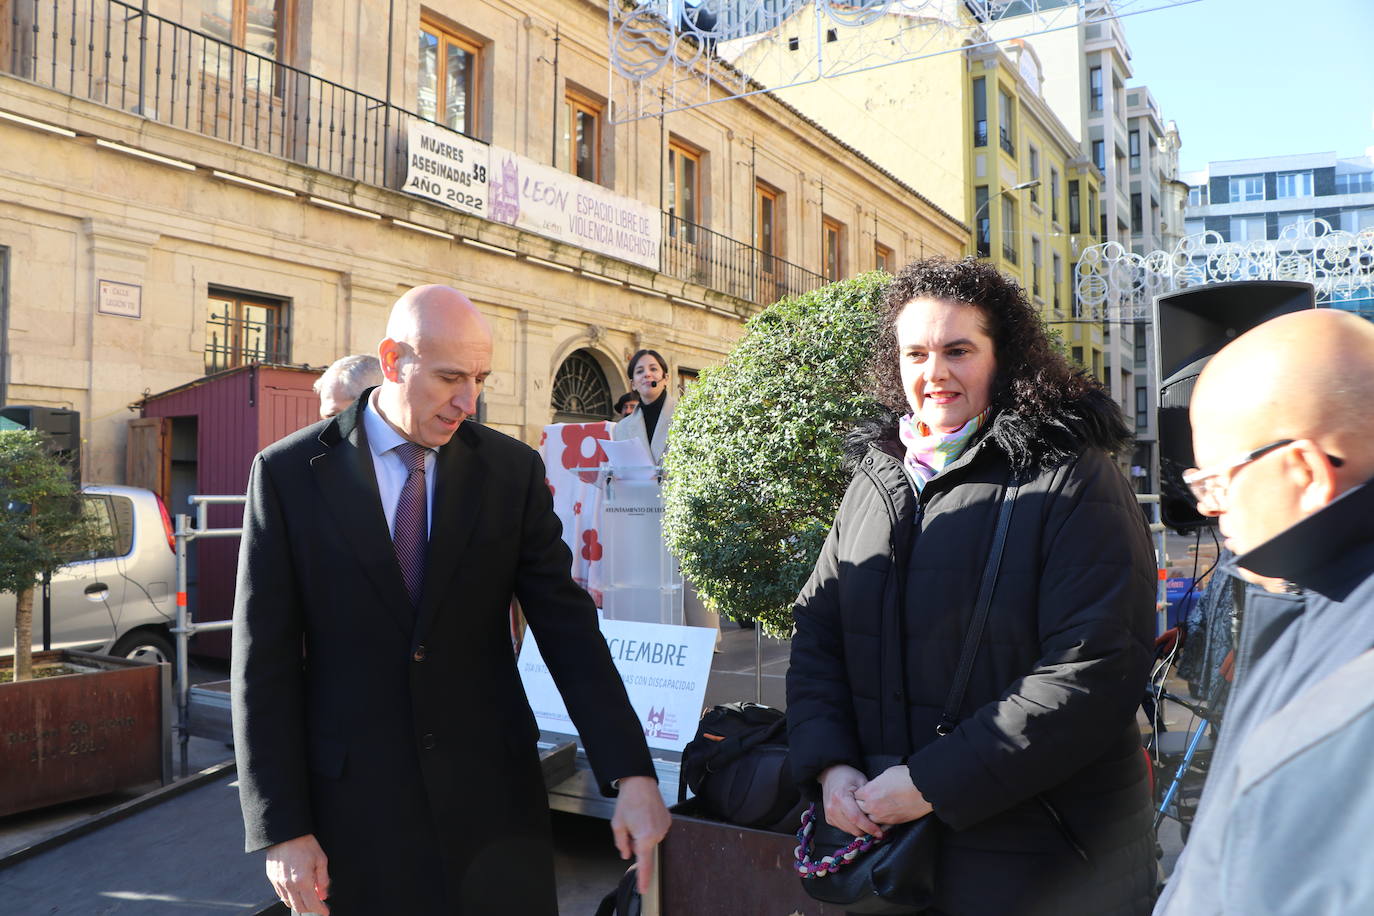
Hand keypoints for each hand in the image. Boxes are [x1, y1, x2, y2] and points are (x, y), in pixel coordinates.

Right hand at [265, 833, 330, 914]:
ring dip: (299, 903)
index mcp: (303, 881)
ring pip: (289, 903)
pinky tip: (296, 890)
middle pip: (300, 907)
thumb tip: (323, 894)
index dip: (320, 910)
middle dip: (311, 908)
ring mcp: (279, 883)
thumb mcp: (321, 859)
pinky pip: (281, 894)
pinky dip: (289, 896)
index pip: (312, 904)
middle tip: (318, 904)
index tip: (325, 911)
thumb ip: (323, 879)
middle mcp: (289, 885)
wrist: (286, 833)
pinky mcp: (272, 879)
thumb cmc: (304, 844)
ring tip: (307, 896)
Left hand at [610, 776, 670, 894]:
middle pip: (645, 849)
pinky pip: (656, 832)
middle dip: (635, 844)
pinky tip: (644, 816)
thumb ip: (621, 844)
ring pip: (650, 840)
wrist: (640, 782)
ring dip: (642, 835)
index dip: (644, 878)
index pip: (645, 864)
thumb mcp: (617, 825)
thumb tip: (627, 853)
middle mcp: (658, 834)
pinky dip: (649, 828)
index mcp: (645, 837)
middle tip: (629, 828)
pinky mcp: (667, 821)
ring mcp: (665, 827)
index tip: (644, 888)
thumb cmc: (628, 801)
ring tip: (637, 818)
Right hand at [818, 764, 881, 837]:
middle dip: (867, 830)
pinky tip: (858, 820)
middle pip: (853, 828)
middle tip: (877, 828)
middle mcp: (832, 808)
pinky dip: (853, 827)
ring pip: (849, 831)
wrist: (831, 775)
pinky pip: (844, 829)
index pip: (856, 818)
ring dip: (860, 830)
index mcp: (840, 797)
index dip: (869, 827)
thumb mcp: (861, 781)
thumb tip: (879, 813)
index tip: (879, 832)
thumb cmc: (847, 776)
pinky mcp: (829, 819)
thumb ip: (868, 798)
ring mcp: (829, 814)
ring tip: (868, 823)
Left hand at [853, 765, 932, 826]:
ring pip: (868, 820)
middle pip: (859, 809)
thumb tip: (873, 788)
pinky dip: (880, 821)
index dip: (859, 794)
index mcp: (869, 792)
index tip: (862, 793)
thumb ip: (875, 784)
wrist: (923, 787)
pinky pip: (880, 825)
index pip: (855, 796)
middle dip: (861, 805)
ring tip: (874, 810)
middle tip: (866, 802)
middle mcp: (872, 806)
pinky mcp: (892, 822)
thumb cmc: (906, 777)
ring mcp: (882, 816)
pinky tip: (883, 816)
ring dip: (869, 815)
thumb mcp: (885, 775)